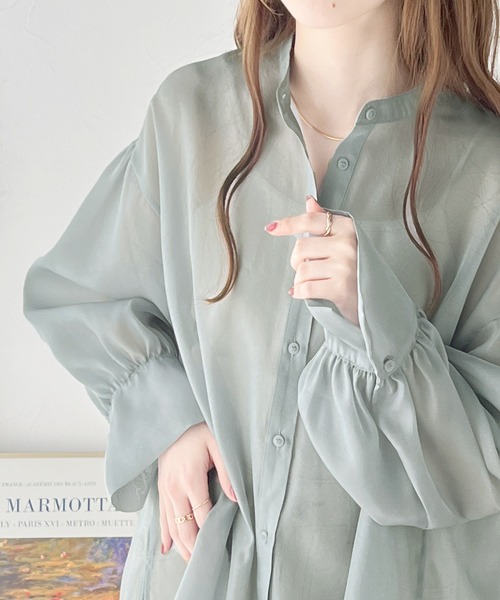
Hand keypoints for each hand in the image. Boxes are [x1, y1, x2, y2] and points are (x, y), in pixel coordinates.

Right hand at [157, 422, 237, 561]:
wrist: (170, 421)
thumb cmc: (196, 430)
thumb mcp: (217, 444)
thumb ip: (226, 471)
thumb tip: (236, 498)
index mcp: (190, 479)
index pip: (202, 515)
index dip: (212, 533)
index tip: (222, 546)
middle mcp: (174, 489)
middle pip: (184, 528)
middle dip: (195, 547)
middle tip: (207, 563)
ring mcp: (165, 490)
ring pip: (171, 527)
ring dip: (181, 546)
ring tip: (191, 561)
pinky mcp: (160, 489)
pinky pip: (161, 517)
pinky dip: (165, 534)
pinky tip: (167, 548)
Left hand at [264, 196, 359, 326]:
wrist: (372, 299)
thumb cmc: (354, 267)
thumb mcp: (342, 240)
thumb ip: (324, 220)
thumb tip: (309, 201)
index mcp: (346, 228)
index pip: (311, 221)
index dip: (288, 224)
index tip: (271, 228)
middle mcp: (347, 244)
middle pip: (301, 247)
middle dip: (296, 261)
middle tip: (306, 267)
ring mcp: (344, 266)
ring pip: (302, 269)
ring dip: (299, 279)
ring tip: (311, 281)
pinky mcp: (340, 287)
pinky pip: (306, 287)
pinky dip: (299, 291)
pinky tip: (302, 292)